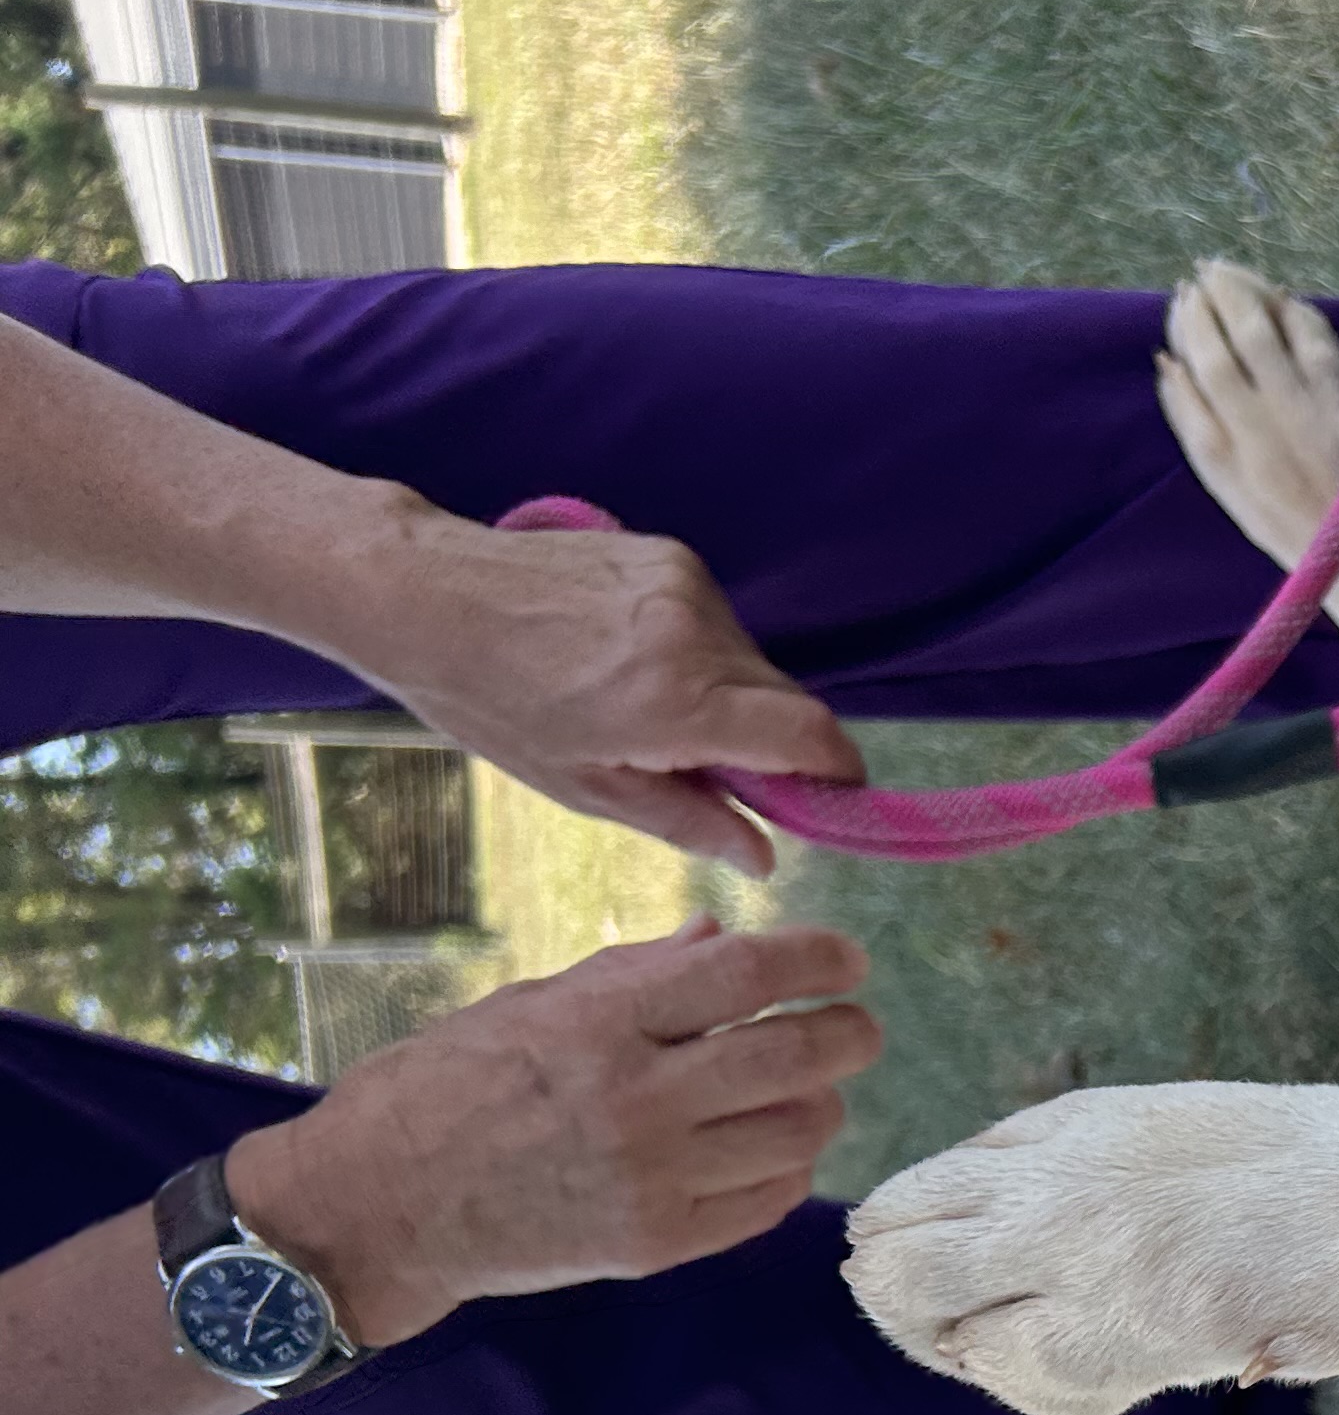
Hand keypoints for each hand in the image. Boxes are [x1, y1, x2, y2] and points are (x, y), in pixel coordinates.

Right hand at [230, 918, 881, 1348]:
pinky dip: (787, 1168)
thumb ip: (633, 974)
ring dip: (821, 1105)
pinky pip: (766, 1201)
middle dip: (849, 1036)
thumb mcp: (526, 1005)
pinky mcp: (655, 1243)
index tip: (849, 960)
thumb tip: (722, 936)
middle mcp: (634, 1099)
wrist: (377, 1209)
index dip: (817, 959)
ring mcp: (649, 1178)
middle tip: (859, 1029)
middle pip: (793, 1058)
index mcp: (597, 1023)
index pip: (746, 975)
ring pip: (795, 1134)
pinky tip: (770, 1150)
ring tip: (808, 1092)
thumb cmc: (442, 1089)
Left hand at [338, 503, 868, 874]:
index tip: (829, 802)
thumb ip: (689, 821)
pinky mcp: (673, 557)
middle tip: (709, 770)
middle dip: (773, 743)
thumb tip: (766, 857)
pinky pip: (721, 625)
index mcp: (678, 701)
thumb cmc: (491, 703)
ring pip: (756, 664)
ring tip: (650, 708)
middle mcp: (697, 635)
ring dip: (732, 697)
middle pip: (791, 702)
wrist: (424, 596)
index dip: (837, 775)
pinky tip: (634, 663)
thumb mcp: (587, 787)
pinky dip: (702, 656)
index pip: (814, 736)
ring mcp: (688, 586)